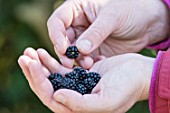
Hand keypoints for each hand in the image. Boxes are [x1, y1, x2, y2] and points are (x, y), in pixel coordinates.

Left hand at [18, 48, 154, 112]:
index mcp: (79, 109)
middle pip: (48, 87)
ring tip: (31, 52)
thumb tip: (57, 96)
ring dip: (40, 65)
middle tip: (25, 56)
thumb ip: (82, 104)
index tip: (30, 63)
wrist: (139, 73)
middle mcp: (75, 99)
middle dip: (35, 72)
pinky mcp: (81, 74)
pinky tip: (43, 52)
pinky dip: (51, 61)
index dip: (38, 81)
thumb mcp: (107, 100)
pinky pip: (61, 69)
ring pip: (52, 77)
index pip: (51, 97)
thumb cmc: (128, 87)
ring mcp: (77, 86)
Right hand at [47, 0, 168, 68]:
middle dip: (65, 52)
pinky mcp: (93, 50)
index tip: (63, 48)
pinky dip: (86, 64)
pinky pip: (84, 59)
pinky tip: (95, 65)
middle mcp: (78, 24)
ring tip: (87, 64)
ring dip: (76, 60)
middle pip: (62, 39)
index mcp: (78, 9)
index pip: (57, 21)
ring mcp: (85, 38)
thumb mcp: (113, 17)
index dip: (56, 35)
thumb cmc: (131, 10)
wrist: (147, 23)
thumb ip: (96, 32)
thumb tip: (80, 49)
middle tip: (69, 63)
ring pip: (72, 51)